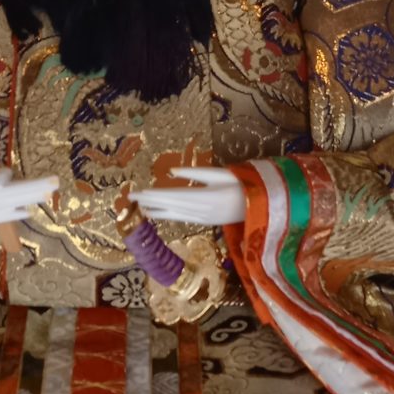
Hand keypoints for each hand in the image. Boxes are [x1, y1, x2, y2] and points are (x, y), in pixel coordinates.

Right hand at [0, 167, 57, 232]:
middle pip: (13, 192)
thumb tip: (5, 176)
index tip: (7, 172)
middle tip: (55, 181)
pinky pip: (4, 216)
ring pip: (13, 203)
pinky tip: (30, 209)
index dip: (5, 175)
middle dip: (34, 186)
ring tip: (50, 192)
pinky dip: (17, 212)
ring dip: (32, 197)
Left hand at [131, 166, 246, 227]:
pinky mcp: (205, 221)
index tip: (138, 193)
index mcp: (206, 197)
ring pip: (174, 214)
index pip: (173, 196)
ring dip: (156, 211)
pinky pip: (182, 217)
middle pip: (170, 206)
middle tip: (130, 199)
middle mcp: (202, 211)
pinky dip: (167, 215)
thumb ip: (197, 174)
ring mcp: (203, 218)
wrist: (262, 206)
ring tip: (139, 208)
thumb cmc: (244, 184)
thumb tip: (172, 172)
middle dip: (150, 203)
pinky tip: (158, 213)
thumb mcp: (222, 173)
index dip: (154, 196)